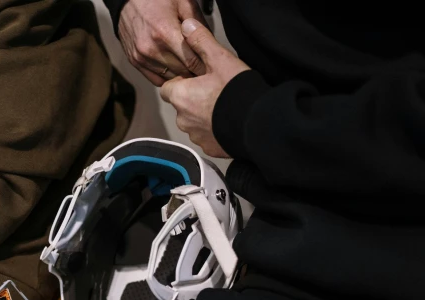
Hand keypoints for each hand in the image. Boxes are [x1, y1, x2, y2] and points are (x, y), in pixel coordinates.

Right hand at [118, 0, 207, 85]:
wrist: (127, 0)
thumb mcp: (182, 2)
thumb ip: (198, 23)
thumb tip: (210, 43)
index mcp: (164, 32)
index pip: (191, 61)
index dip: (204, 66)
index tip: (211, 67)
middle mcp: (151, 48)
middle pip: (181, 72)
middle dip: (194, 72)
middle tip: (203, 69)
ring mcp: (141, 57)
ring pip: (169, 78)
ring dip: (181, 75)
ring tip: (189, 69)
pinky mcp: (134, 61)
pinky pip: (155, 79)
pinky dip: (167, 77)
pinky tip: (174, 69)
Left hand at [160, 19, 250, 156]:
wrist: (257, 124)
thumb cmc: (236, 91)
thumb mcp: (219, 59)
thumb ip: (200, 42)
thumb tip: (186, 27)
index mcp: (180, 96)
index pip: (167, 88)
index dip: (180, 82)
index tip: (196, 78)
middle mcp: (182, 119)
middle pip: (181, 105)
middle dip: (193, 99)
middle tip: (214, 91)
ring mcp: (195, 136)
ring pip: (193, 122)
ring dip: (203, 116)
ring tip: (223, 107)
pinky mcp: (208, 148)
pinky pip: (206, 137)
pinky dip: (213, 131)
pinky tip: (228, 122)